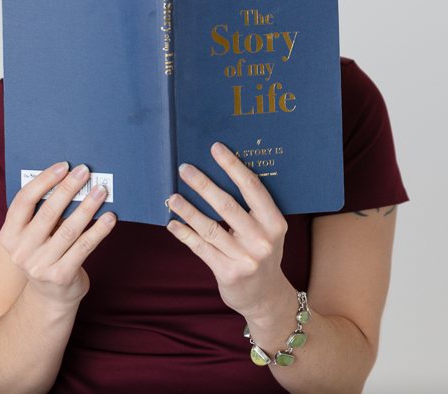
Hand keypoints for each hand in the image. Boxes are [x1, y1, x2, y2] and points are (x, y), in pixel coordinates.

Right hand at [0, 162, 115, 308]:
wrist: (51, 297)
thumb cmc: (45, 254)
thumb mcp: (34, 236)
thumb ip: (42, 212)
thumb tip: (69, 178)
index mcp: (9, 235)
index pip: (24, 201)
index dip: (44, 181)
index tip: (63, 166)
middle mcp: (21, 251)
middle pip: (48, 212)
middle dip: (69, 188)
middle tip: (85, 171)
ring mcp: (40, 266)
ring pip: (69, 229)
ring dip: (88, 207)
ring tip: (101, 191)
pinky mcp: (61, 276)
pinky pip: (84, 247)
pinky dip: (99, 230)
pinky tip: (109, 217)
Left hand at [166, 142, 290, 318]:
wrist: (266, 297)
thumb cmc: (263, 254)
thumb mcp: (269, 230)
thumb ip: (252, 208)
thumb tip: (220, 174)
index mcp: (275, 222)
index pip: (252, 188)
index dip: (233, 166)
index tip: (215, 149)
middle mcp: (262, 240)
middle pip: (228, 205)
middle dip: (203, 184)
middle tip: (185, 168)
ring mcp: (245, 258)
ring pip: (210, 228)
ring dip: (188, 210)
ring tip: (172, 196)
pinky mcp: (228, 273)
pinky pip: (201, 249)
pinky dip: (185, 235)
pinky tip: (172, 224)